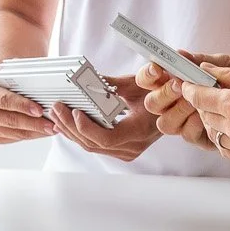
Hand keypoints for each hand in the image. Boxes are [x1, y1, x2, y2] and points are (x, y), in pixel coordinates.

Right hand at [0, 73, 56, 144]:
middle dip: (34, 123)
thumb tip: (47, 82)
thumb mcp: (10, 71)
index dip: (22, 106)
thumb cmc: (4, 78)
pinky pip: (16, 138)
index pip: (3, 100)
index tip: (39, 110)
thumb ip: (24, 77)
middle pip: (11, 120)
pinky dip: (32, 135)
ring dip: (36, 131)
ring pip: (16, 132)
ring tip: (53, 128)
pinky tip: (43, 130)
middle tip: (51, 124)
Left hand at [45, 75, 160, 161]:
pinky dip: (79, 134)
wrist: (174, 108)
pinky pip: (96, 145)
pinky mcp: (121, 150)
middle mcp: (133, 146)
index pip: (107, 138)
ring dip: (70, 131)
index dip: (87, 128)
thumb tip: (88, 79)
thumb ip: (113, 83)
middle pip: (94, 143)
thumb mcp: (138, 84)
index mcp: (140, 131)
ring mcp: (127, 151)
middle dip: (71, 126)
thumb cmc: (160, 93)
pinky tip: (65, 124)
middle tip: (56, 108)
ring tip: (55, 114)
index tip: (75, 111)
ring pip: (91, 146)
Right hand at [134, 54, 229, 151]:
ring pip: (166, 124)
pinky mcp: (199, 137)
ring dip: (179, 110)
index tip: (158, 68)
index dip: (148, 75)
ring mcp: (184, 121)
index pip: (148, 80)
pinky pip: (188, 135)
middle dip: (163, 94)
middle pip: (152, 104)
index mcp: (172, 82)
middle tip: (179, 85)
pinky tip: (207, 115)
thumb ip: (201, 60)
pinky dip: (196, 124)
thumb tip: (181, 54)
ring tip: (196, 101)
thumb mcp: (222, 64)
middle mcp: (173, 103)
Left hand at [175, 65, 229, 170]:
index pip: (199, 97)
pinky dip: (228, 139)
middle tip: (213, 92)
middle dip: (205, 103)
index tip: (188, 82)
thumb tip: (205, 70)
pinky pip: (229, 151)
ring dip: (216, 122)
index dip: (190, 88)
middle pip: (205, 116)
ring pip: (216, 135)